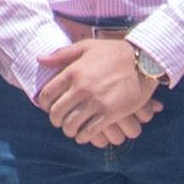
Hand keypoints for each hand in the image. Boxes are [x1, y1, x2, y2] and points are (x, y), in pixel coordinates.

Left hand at [36, 32, 160, 148]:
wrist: (144, 61)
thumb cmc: (114, 52)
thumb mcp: (87, 46)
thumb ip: (62, 54)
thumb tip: (40, 59)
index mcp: (73, 72)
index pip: (47, 95)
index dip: (44, 105)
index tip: (47, 108)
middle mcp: (82, 88)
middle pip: (57, 113)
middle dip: (55, 120)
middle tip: (59, 121)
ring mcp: (96, 102)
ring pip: (71, 125)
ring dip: (68, 130)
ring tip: (71, 129)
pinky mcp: (110, 113)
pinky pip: (89, 132)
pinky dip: (83, 137)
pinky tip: (83, 135)